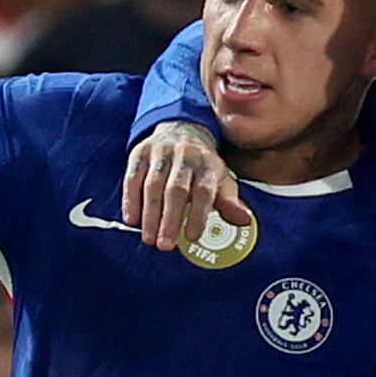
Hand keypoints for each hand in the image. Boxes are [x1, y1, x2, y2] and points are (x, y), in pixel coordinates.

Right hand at [122, 121, 254, 252]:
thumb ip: (229, 202)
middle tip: (165, 246)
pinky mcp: (140, 153)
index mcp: (208, 165)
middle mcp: (185, 156)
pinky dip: (131, 199)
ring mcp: (161, 153)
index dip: (197, 214)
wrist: (182, 130)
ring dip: (149, 213)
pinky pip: (133, 177)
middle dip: (170, 218)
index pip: (204, 191)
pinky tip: (131, 220)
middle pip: (176, 189)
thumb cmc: (203, 168)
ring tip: (148, 239)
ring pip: (153, 184)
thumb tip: (244, 219)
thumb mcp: (221, 181)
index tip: (192, 237)